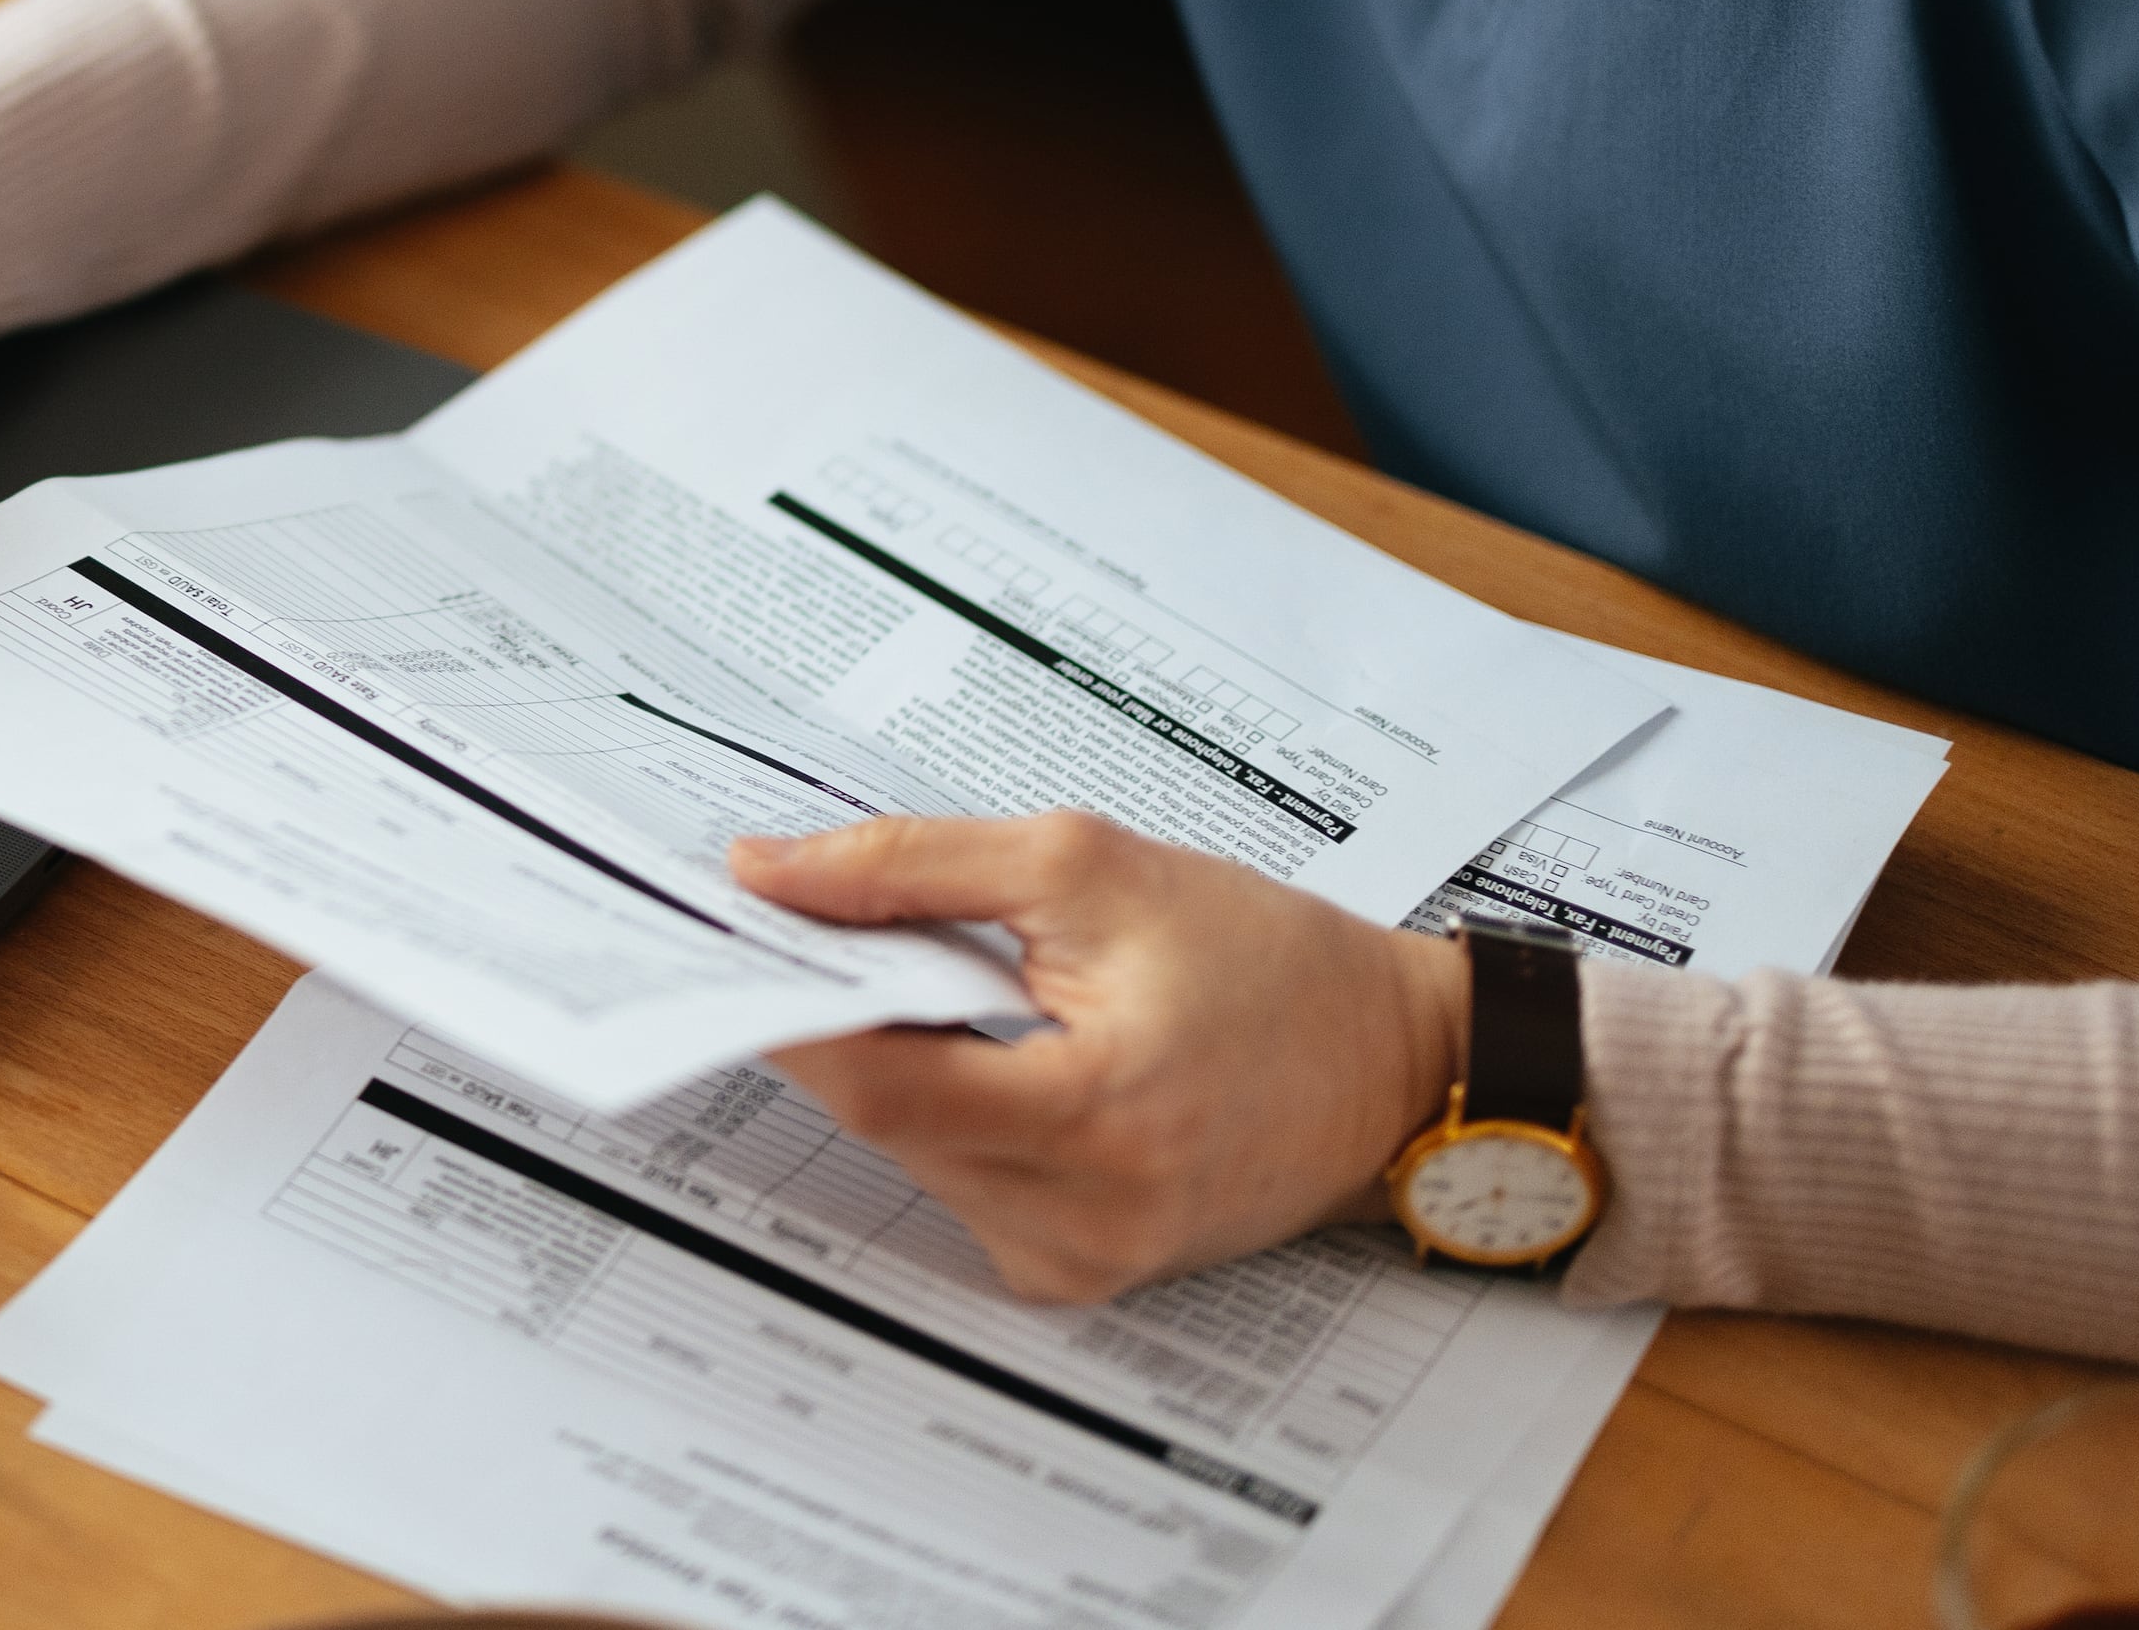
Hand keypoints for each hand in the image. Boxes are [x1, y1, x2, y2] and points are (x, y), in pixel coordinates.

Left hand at [733, 812, 1469, 1300]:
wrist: (1397, 1064)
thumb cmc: (1266, 960)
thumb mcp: (1084, 868)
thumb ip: (912, 866)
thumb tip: (767, 873)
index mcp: (1097, 1113)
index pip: (877, 1082)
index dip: (797, 1008)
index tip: (741, 937)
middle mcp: (1088, 1214)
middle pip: (885, 1118)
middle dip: (853, 1025)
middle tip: (849, 938)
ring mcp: (1086, 1258)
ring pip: (914, 1156)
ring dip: (908, 1071)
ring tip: (975, 996)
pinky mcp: (1085, 1273)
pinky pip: (964, 1192)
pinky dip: (956, 1119)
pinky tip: (1008, 1062)